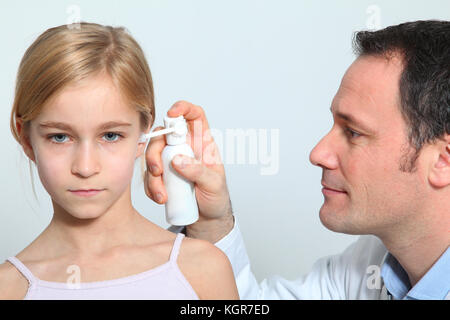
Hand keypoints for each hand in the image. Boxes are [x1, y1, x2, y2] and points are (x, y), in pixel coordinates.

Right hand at [144, 101, 233, 242]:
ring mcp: (171, 161)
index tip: (172, 114)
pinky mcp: (162, 176)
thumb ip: (198, 171)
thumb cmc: (216, 197)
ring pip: (152, 156)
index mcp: (202, 143)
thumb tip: (177, 161)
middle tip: (158, 170)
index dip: (183, 108)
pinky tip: (161, 198)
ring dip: (152, 175)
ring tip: (163, 194)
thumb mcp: (214, 184)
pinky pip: (149, 176)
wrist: (207, 219)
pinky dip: (151, 187)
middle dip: (155, 152)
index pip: (194, 116)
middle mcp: (184, 148)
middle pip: (163, 136)